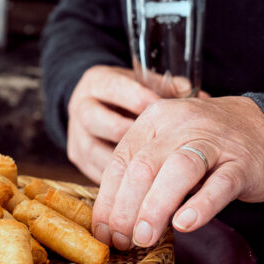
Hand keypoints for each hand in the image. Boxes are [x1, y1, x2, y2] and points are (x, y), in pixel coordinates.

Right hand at [66, 65, 161, 182]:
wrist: (104, 107)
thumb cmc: (132, 95)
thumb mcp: (145, 83)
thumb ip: (165, 86)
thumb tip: (186, 90)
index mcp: (96, 82)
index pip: (111, 87)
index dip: (137, 98)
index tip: (162, 108)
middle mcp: (80, 107)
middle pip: (95, 119)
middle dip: (125, 131)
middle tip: (152, 140)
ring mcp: (76, 135)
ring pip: (92, 149)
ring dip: (121, 161)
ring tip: (148, 166)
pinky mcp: (78, 157)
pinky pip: (95, 170)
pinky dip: (117, 179)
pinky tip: (139, 181)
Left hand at [91, 96, 263, 249]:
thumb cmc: (205, 147)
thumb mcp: (167, 149)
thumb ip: (142, 177)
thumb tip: (111, 224)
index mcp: (154, 121)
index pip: (121, 162)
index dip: (108, 201)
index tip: (103, 233)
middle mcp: (181, 125)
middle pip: (144, 166)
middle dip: (126, 208)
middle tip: (122, 241)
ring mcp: (215, 141)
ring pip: (179, 170)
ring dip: (155, 207)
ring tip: (144, 238)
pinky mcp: (243, 162)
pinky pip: (221, 183)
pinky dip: (201, 205)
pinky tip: (185, 224)